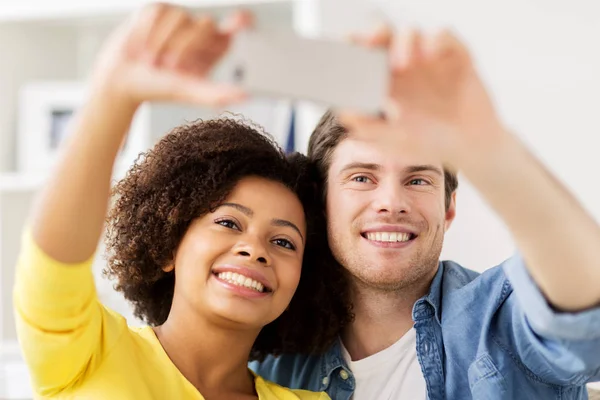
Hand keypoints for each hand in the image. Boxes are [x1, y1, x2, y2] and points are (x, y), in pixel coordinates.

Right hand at [90, 3, 249, 108]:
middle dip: (186, 47)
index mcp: (214, 49)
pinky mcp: (158, 10)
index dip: (242, 20)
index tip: (242, 20)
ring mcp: (180, 19)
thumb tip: (245, 96)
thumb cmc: (158, 89)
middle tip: (171, 68)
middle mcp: (200, 31)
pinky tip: (142, 46)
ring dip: (163, 44)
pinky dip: (149, 33)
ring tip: (153, 62)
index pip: (237, 26)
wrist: (121, 81)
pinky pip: (160, 13)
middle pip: (207, 24)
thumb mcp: (190, 91)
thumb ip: (217, 93)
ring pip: (181, 17)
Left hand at [341, 27, 507, 165]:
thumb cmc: (429, 143)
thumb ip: (368, 128)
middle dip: (374, 32)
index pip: (363, 56)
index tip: (344, 46)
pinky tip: (429, 56)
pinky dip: (434, 40)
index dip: (353, 46)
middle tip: (370, 41)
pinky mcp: (455, 57)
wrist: (470, 148)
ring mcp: (429, 60)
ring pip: (411, 33)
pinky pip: (444, 36)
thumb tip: (344, 114)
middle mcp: (404, 67)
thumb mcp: (394, 142)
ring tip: (401, 65)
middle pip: (384, 36)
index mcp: (384, 83)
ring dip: (403, 42)